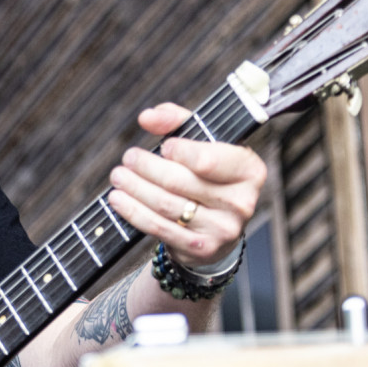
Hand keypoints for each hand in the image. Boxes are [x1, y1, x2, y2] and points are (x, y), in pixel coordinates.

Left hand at [106, 103, 266, 267]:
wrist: (217, 227)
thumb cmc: (208, 175)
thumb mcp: (202, 141)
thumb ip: (176, 120)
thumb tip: (148, 117)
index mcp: (249, 170)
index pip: (208, 160)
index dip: (180, 152)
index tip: (164, 146)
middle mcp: (241, 202)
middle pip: (180, 181)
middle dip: (147, 167)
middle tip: (128, 157)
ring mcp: (222, 229)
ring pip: (166, 204)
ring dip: (135, 187)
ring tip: (118, 176)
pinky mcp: (200, 248)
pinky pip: (159, 227)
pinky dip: (133, 212)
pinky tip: (118, 199)